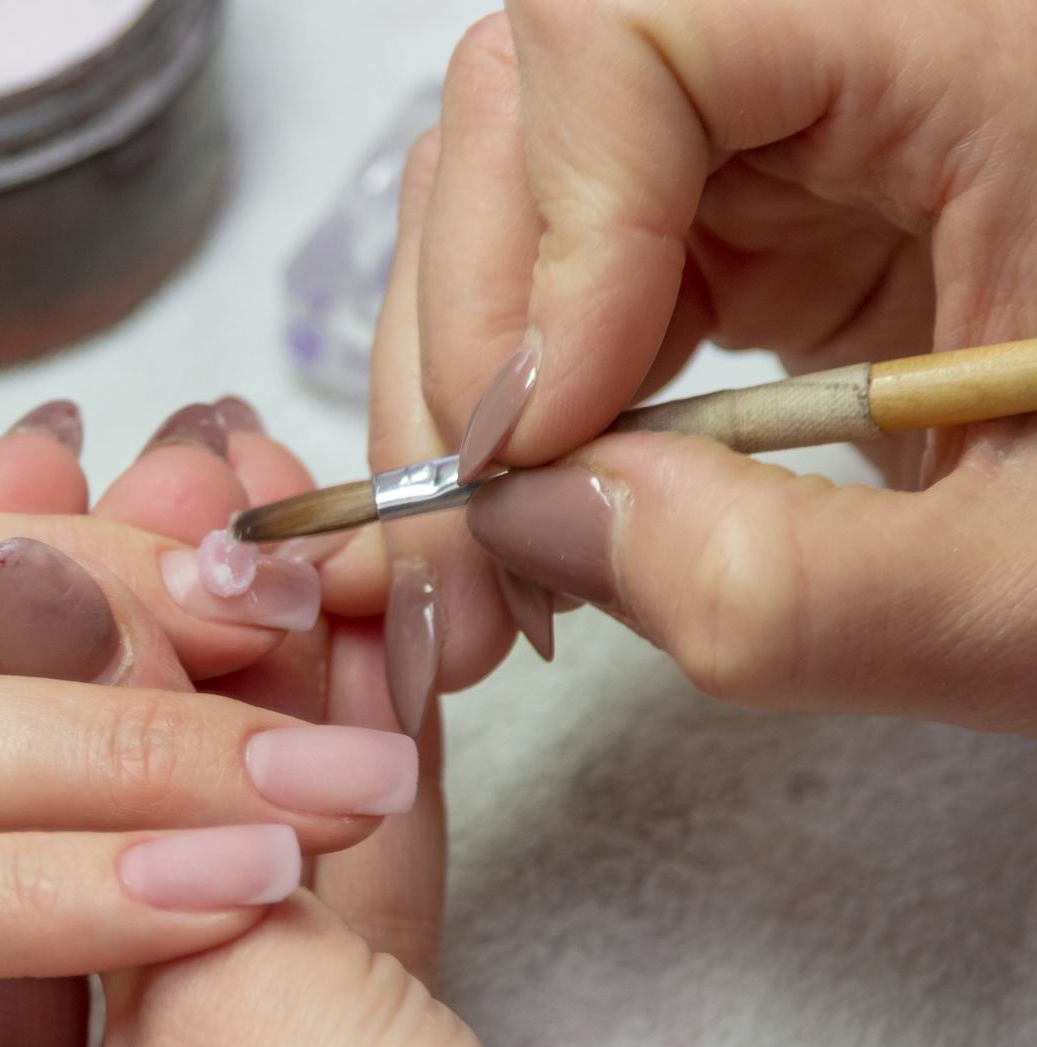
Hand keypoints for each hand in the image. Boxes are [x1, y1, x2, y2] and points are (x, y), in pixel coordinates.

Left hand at [0, 406, 494, 1046]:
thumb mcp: (244, 1014)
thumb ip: (134, 782)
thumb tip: (39, 565)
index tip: (41, 493)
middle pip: (32, 847)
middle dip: (125, 653)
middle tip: (166, 483)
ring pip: (172, 880)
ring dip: (244, 708)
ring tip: (274, 520)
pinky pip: (277, 941)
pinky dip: (331, 810)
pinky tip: (365, 650)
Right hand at [361, 0, 1036, 731]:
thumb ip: (794, 589)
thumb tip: (538, 528)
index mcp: (979, 46)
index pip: (639, 27)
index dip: (555, 227)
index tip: (548, 434)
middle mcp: (863, 50)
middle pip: (535, 98)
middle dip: (467, 329)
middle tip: (470, 535)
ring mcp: (797, 131)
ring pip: (516, 187)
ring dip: (470, 377)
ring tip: (503, 557)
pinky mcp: (762, 219)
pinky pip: (572, 270)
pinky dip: (527, 401)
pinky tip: (559, 509)